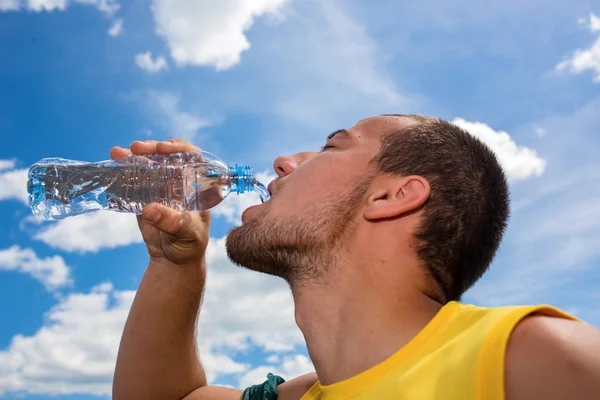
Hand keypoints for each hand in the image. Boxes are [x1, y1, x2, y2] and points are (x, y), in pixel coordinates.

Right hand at [110, 139, 210, 266]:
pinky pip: (132, 181)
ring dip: (132, 157)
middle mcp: (179, 181)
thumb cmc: (190, 245)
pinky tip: (112, 168)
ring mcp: (160, 187)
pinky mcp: (143, 196)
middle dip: (150, 148)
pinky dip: (122, 174)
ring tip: (117, 153)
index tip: (163, 148)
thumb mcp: (187, 234)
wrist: (173, 260)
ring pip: (147, 165)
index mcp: (196, 186)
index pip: (193, 157)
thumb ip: (173, 223)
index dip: (179, 148)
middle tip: (135, 148)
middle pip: (166, 156)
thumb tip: (150, 209)